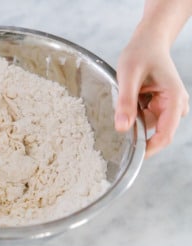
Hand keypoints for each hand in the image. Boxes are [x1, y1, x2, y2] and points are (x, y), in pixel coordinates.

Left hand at [115, 34, 188, 157]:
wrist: (148, 40)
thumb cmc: (140, 53)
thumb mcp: (128, 75)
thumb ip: (125, 102)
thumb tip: (122, 128)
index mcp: (174, 99)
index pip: (165, 135)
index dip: (149, 149)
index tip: (131, 156)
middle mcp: (175, 105)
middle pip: (155, 132)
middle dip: (137, 130)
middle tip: (121, 115)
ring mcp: (168, 106)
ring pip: (148, 125)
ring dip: (134, 117)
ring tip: (128, 95)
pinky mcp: (159, 105)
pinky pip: (144, 117)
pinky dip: (134, 112)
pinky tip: (131, 96)